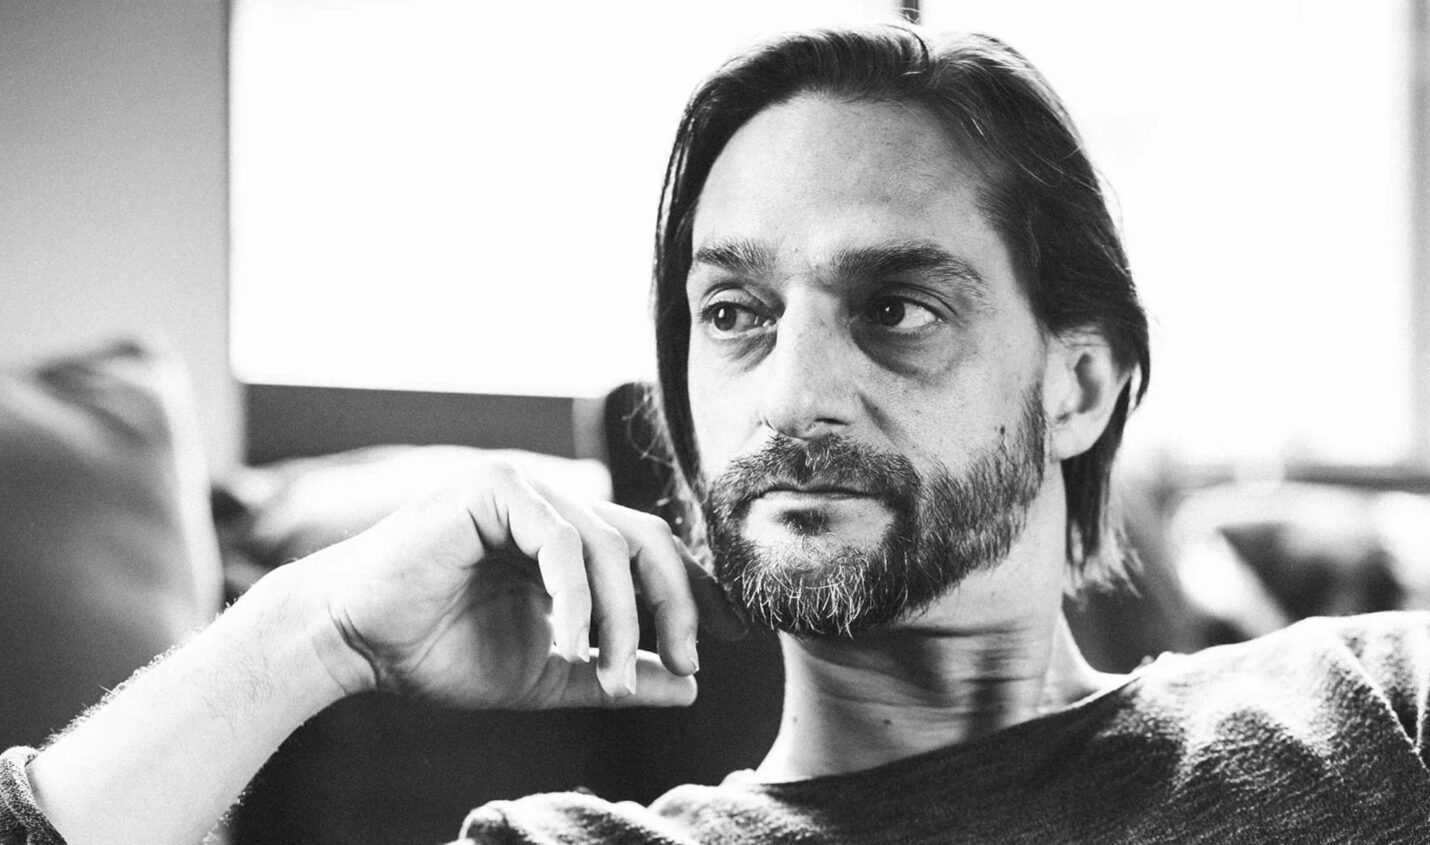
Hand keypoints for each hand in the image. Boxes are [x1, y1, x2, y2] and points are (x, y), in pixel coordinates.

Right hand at [300, 459, 745, 708]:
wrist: (355, 643)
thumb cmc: (440, 653)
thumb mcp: (548, 674)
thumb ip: (615, 675)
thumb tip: (689, 688)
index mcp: (569, 540)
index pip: (651, 553)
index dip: (695, 593)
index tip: (730, 641)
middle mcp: (554, 506)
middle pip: (646, 539)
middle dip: (677, 603)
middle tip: (691, 661)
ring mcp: (525, 491)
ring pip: (608, 543)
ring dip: (624, 616)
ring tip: (614, 676)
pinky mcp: (493, 489)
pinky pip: (559, 540)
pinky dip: (575, 596)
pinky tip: (570, 643)